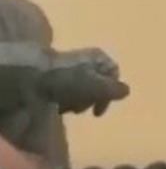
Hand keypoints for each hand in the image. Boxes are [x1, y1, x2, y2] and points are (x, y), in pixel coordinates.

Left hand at [0, 42, 128, 117]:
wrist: (35, 76)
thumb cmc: (68, 80)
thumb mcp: (93, 85)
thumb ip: (111, 89)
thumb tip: (128, 91)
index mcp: (99, 57)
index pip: (114, 74)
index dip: (110, 93)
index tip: (98, 112)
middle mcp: (88, 60)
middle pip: (98, 85)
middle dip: (89, 100)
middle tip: (78, 108)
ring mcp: (73, 68)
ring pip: (83, 90)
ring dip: (77, 102)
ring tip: (66, 106)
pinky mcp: (60, 76)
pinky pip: (70, 91)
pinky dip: (66, 100)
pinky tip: (58, 105)